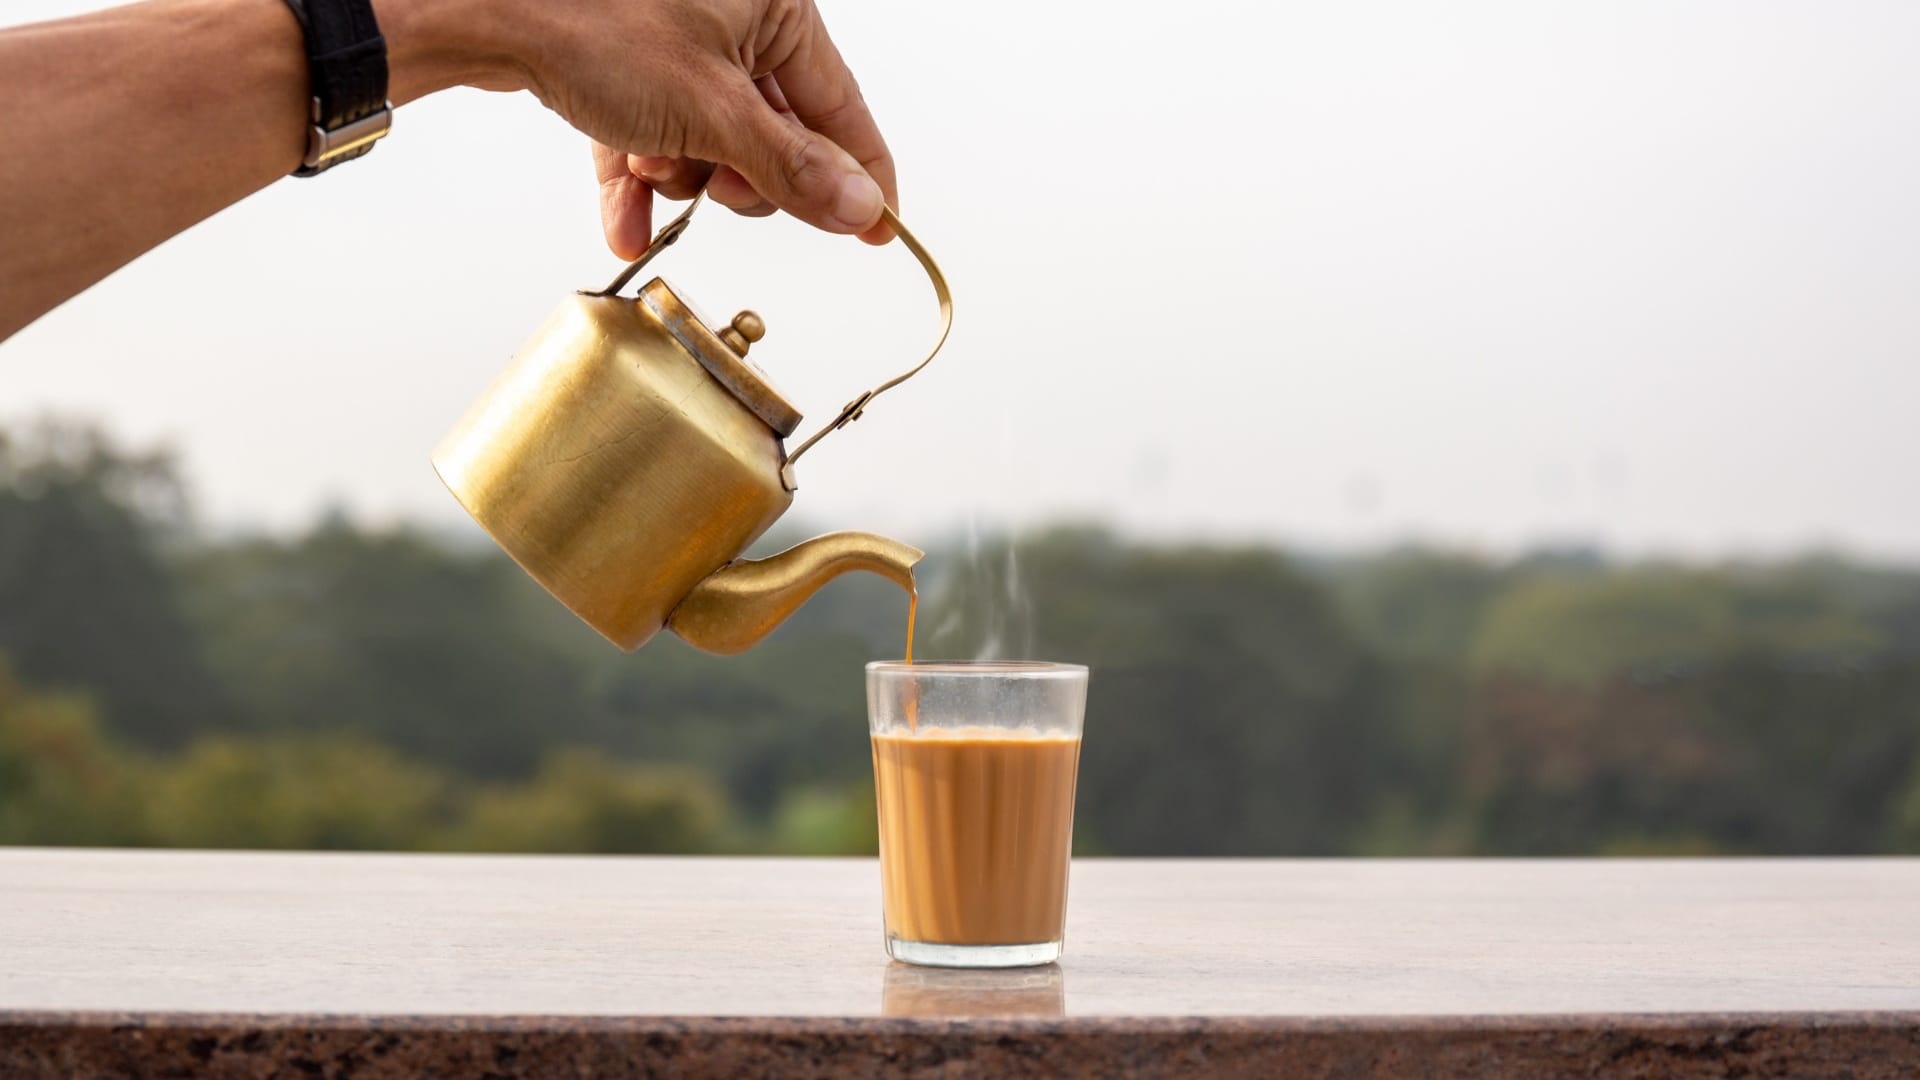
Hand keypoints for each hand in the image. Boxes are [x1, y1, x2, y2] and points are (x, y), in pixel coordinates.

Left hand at [482, 0, 896, 259]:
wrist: (479, 7)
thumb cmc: (590, 20)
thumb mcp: (710, 110)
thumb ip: (790, 167)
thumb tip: (856, 207)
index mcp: (775, 5)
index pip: (841, 106)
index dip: (859, 176)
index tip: (878, 229)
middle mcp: (735, 13)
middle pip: (773, 135)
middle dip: (736, 174)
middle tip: (714, 179)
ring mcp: (679, 38)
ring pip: (712, 144)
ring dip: (681, 174)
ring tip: (647, 163)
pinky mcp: (628, 62)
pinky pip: (657, 135)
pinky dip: (639, 176)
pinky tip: (623, 216)